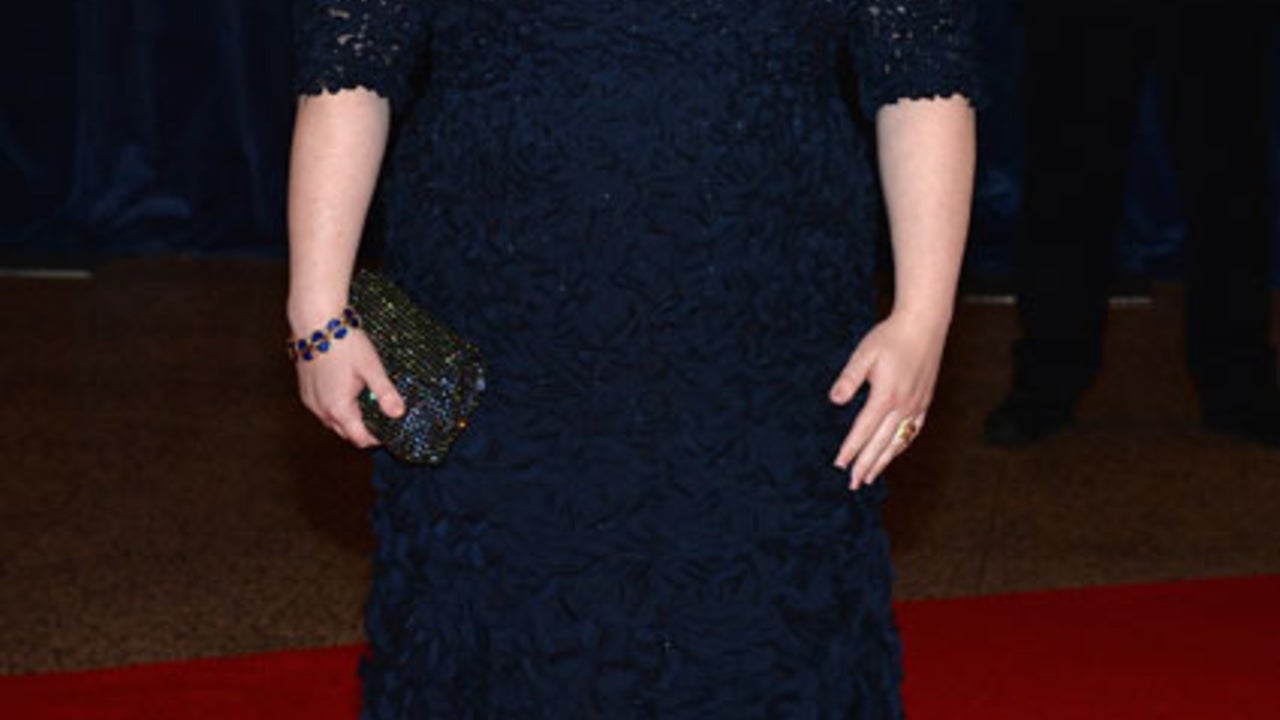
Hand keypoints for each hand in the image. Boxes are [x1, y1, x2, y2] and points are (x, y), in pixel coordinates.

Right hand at [293, 329, 404, 447]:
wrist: (315, 322)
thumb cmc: (343, 343)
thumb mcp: (371, 368)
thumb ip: (385, 393)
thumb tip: (399, 413)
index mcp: (338, 408)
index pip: (359, 438)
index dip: (375, 439)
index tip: (388, 432)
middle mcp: (320, 409)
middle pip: (345, 432)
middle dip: (362, 430)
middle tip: (380, 419)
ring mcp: (310, 400)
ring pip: (331, 421)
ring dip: (348, 419)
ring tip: (365, 405)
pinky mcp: (304, 390)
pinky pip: (322, 409)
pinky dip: (335, 408)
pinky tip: (346, 393)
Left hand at [828, 312, 947, 490]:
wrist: (924, 324)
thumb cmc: (890, 337)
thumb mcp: (864, 354)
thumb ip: (849, 379)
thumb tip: (835, 401)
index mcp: (886, 395)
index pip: (863, 430)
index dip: (850, 450)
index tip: (839, 465)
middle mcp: (903, 405)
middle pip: (881, 443)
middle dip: (866, 465)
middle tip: (853, 483)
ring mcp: (917, 405)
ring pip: (898, 441)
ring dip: (883, 461)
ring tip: (870, 477)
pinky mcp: (925, 401)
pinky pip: (912, 431)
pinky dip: (901, 445)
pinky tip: (893, 452)